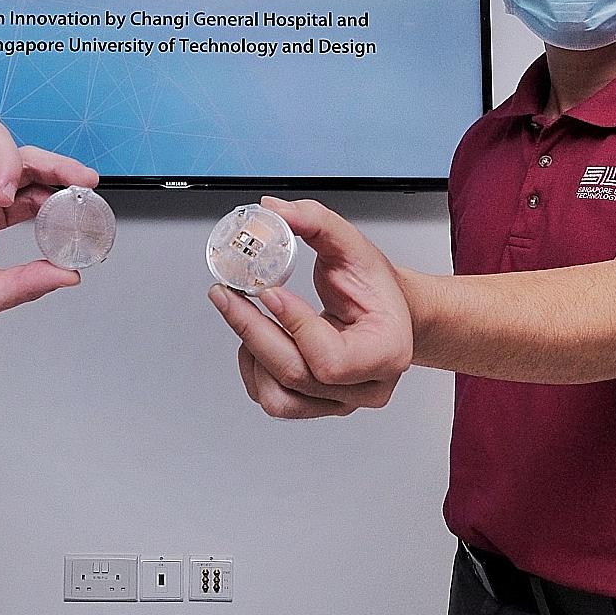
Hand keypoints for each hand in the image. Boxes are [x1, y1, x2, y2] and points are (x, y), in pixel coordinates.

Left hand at [208, 196, 412, 418]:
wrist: (388, 312)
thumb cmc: (376, 286)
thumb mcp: (352, 245)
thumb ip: (315, 222)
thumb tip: (273, 210)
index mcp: (388, 351)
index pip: (331, 358)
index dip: (294, 326)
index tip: (269, 291)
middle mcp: (367, 387)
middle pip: (297, 375)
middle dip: (253, 332)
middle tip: (227, 296)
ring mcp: (341, 402)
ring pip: (279, 397)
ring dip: (252, 355)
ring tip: (246, 318)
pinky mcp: (316, 404)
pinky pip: (274, 401)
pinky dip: (254, 370)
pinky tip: (256, 337)